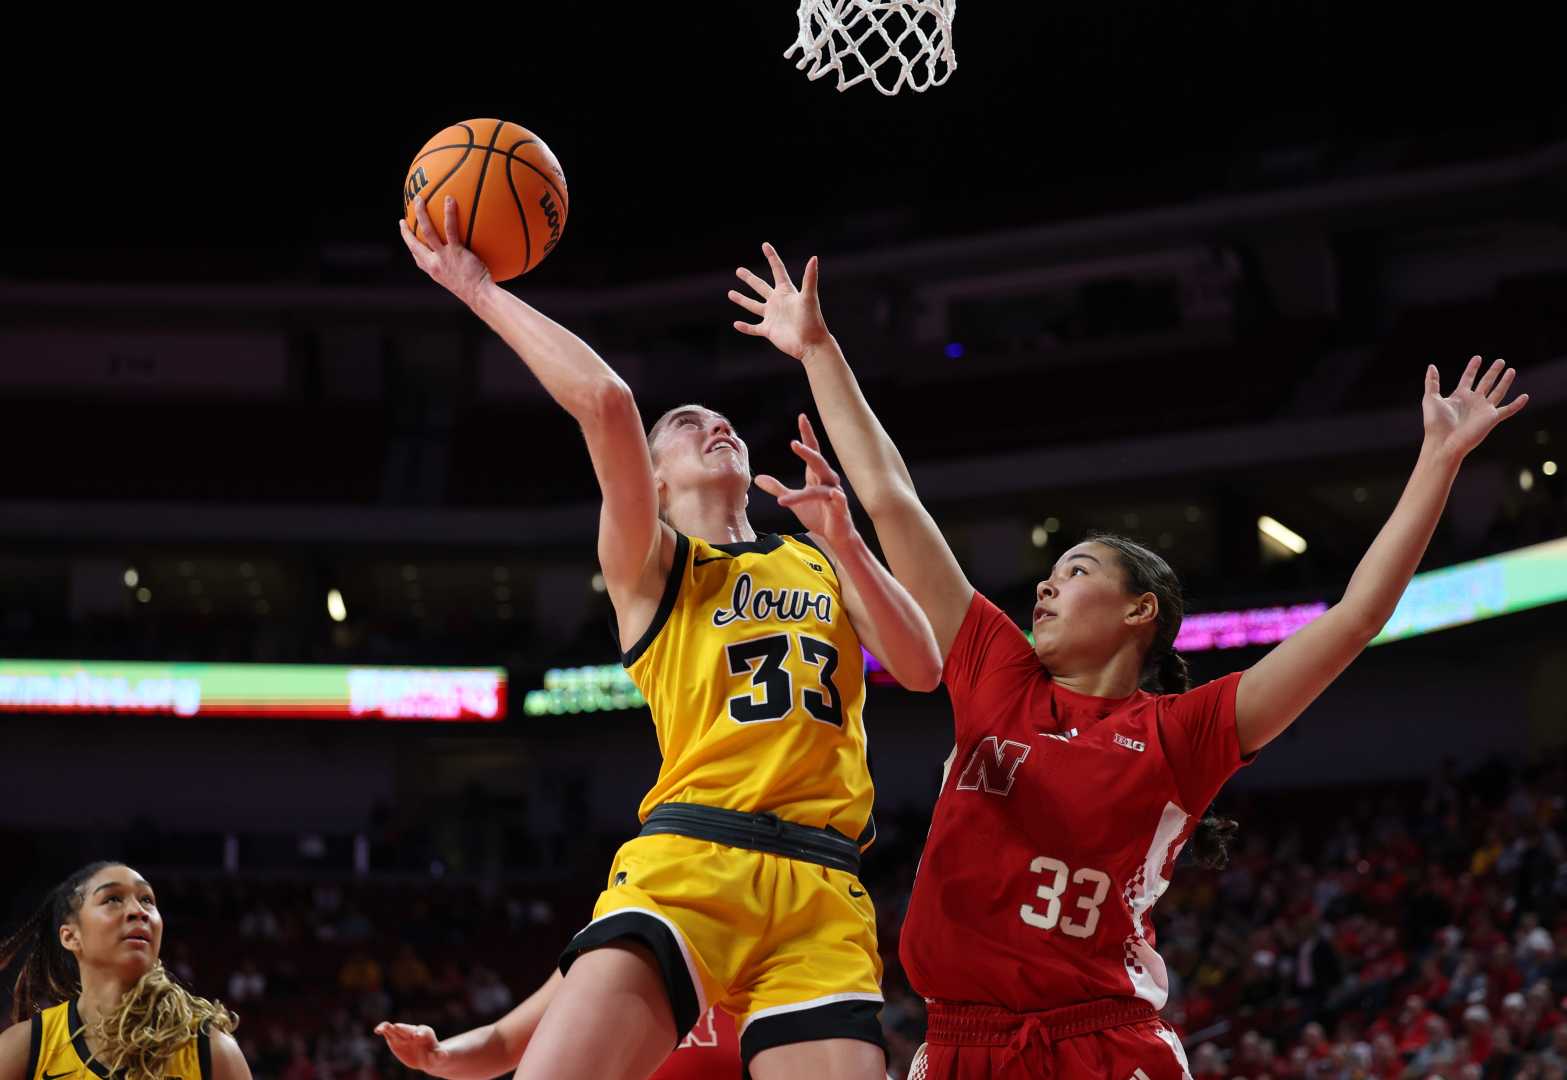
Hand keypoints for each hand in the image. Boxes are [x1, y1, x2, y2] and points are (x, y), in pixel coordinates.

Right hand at [373, 1021, 443, 1073]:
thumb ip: (439, 1056)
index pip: (424, 1031)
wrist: (426, 1057)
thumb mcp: (439, 1057)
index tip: (417, 1036)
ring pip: (396, 1029)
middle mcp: (414, 1032)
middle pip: (409, 1029)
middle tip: (397, 1027)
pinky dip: (383, 1030)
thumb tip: (443, 1055)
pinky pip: (388, 1032)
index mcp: (427, 1034)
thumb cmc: (434, 1057)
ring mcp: (404, 1035)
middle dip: (403, 1028)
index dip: (421, 1033)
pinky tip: (377, 1030)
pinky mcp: (395, 1039)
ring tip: (382, 1028)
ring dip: (390, 1028)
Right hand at [398, 195, 492, 306]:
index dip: (411, 248)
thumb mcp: (462, 281)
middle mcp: (434, 263)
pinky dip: (449, 213)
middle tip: (403, 219)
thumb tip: (467, 262)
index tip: (408, 238)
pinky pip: (450, 229)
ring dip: (421, 214)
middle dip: (406, 231)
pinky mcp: (455, 252)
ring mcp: (443, 257)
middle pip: (413, 244)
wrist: (479, 295)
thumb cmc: (476, 291)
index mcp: (434, 271)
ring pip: (427, 231)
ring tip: (419, 199)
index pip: (418, 259)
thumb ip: (459, 269)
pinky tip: (449, 200)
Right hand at [729, 242, 830, 360]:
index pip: (777, 270)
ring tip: (730, 293)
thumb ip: (809, 278)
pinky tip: (736, 324)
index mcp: (786, 292)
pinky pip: (754, 328)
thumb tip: (814, 258)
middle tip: (738, 270)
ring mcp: (772, 316)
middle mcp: (778, 302)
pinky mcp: (769, 330)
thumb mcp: (809, 297)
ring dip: (742, 300)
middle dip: (749, 278)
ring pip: (753, 306)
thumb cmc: (812, 320)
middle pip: (760, 286)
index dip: (771, 257)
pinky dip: (745, 327)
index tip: (765, 245)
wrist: (811, 344)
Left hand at [754, 419, 856, 546]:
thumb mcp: (794, 500)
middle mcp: (827, 480)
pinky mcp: (840, 508)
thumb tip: (757, 478)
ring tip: (784, 497)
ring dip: (805, 491)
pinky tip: (834, 494)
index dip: (808, 434)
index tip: (802, 417)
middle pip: (818, 462)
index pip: (812, 451)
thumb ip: (777, 488)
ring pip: (822, 486)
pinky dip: (837, 497)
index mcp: (816, 476)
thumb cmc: (818, 515)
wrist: (835, 534)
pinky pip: (839, 501)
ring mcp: (834, 494)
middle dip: (808, 452)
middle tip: (795, 443)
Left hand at [1422, 356, 1527, 457]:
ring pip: (1498, 392)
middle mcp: (1473, 401)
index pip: (1468, 378)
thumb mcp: (1431, 399)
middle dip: (1493, 372)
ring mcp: (1483, 410)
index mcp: (1459, 396)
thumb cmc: (1435, 423)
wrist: (1444, 442)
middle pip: (1486, 383)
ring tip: (1511, 370)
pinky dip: (1517, 404)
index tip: (1478, 358)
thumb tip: (1431, 366)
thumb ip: (1432, 382)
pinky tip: (1525, 397)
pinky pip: (1508, 410)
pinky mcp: (1492, 418)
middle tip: (1500, 361)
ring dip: (1505, 381)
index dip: (1473, 368)